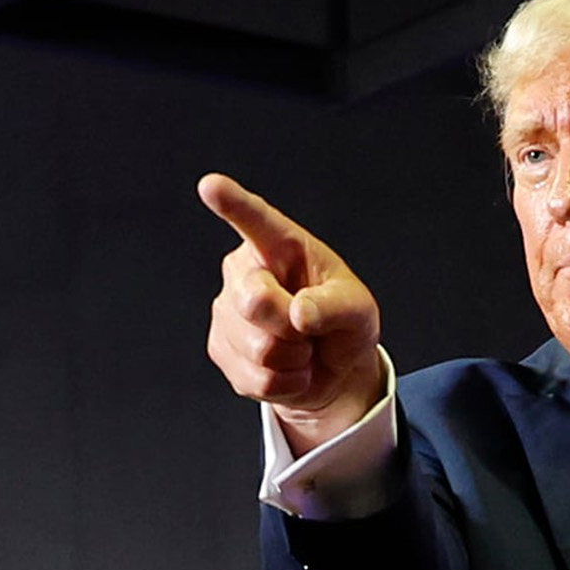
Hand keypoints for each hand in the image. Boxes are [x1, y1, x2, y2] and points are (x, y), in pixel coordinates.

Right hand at [200, 176, 383, 438]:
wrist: (331, 369)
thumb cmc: (342, 323)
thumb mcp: (358, 310)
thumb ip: (336, 306)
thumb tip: (299, 313)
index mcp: (279, 247)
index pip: (255, 222)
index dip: (233, 204)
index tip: (211, 186)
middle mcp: (244, 272)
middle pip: (256, 302)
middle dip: (293, 327)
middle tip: (310, 329)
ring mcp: (226, 312)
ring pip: (258, 348)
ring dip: (294, 359)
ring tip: (301, 348)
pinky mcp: (221, 348)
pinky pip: (256, 378)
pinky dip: (285, 383)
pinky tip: (289, 368)